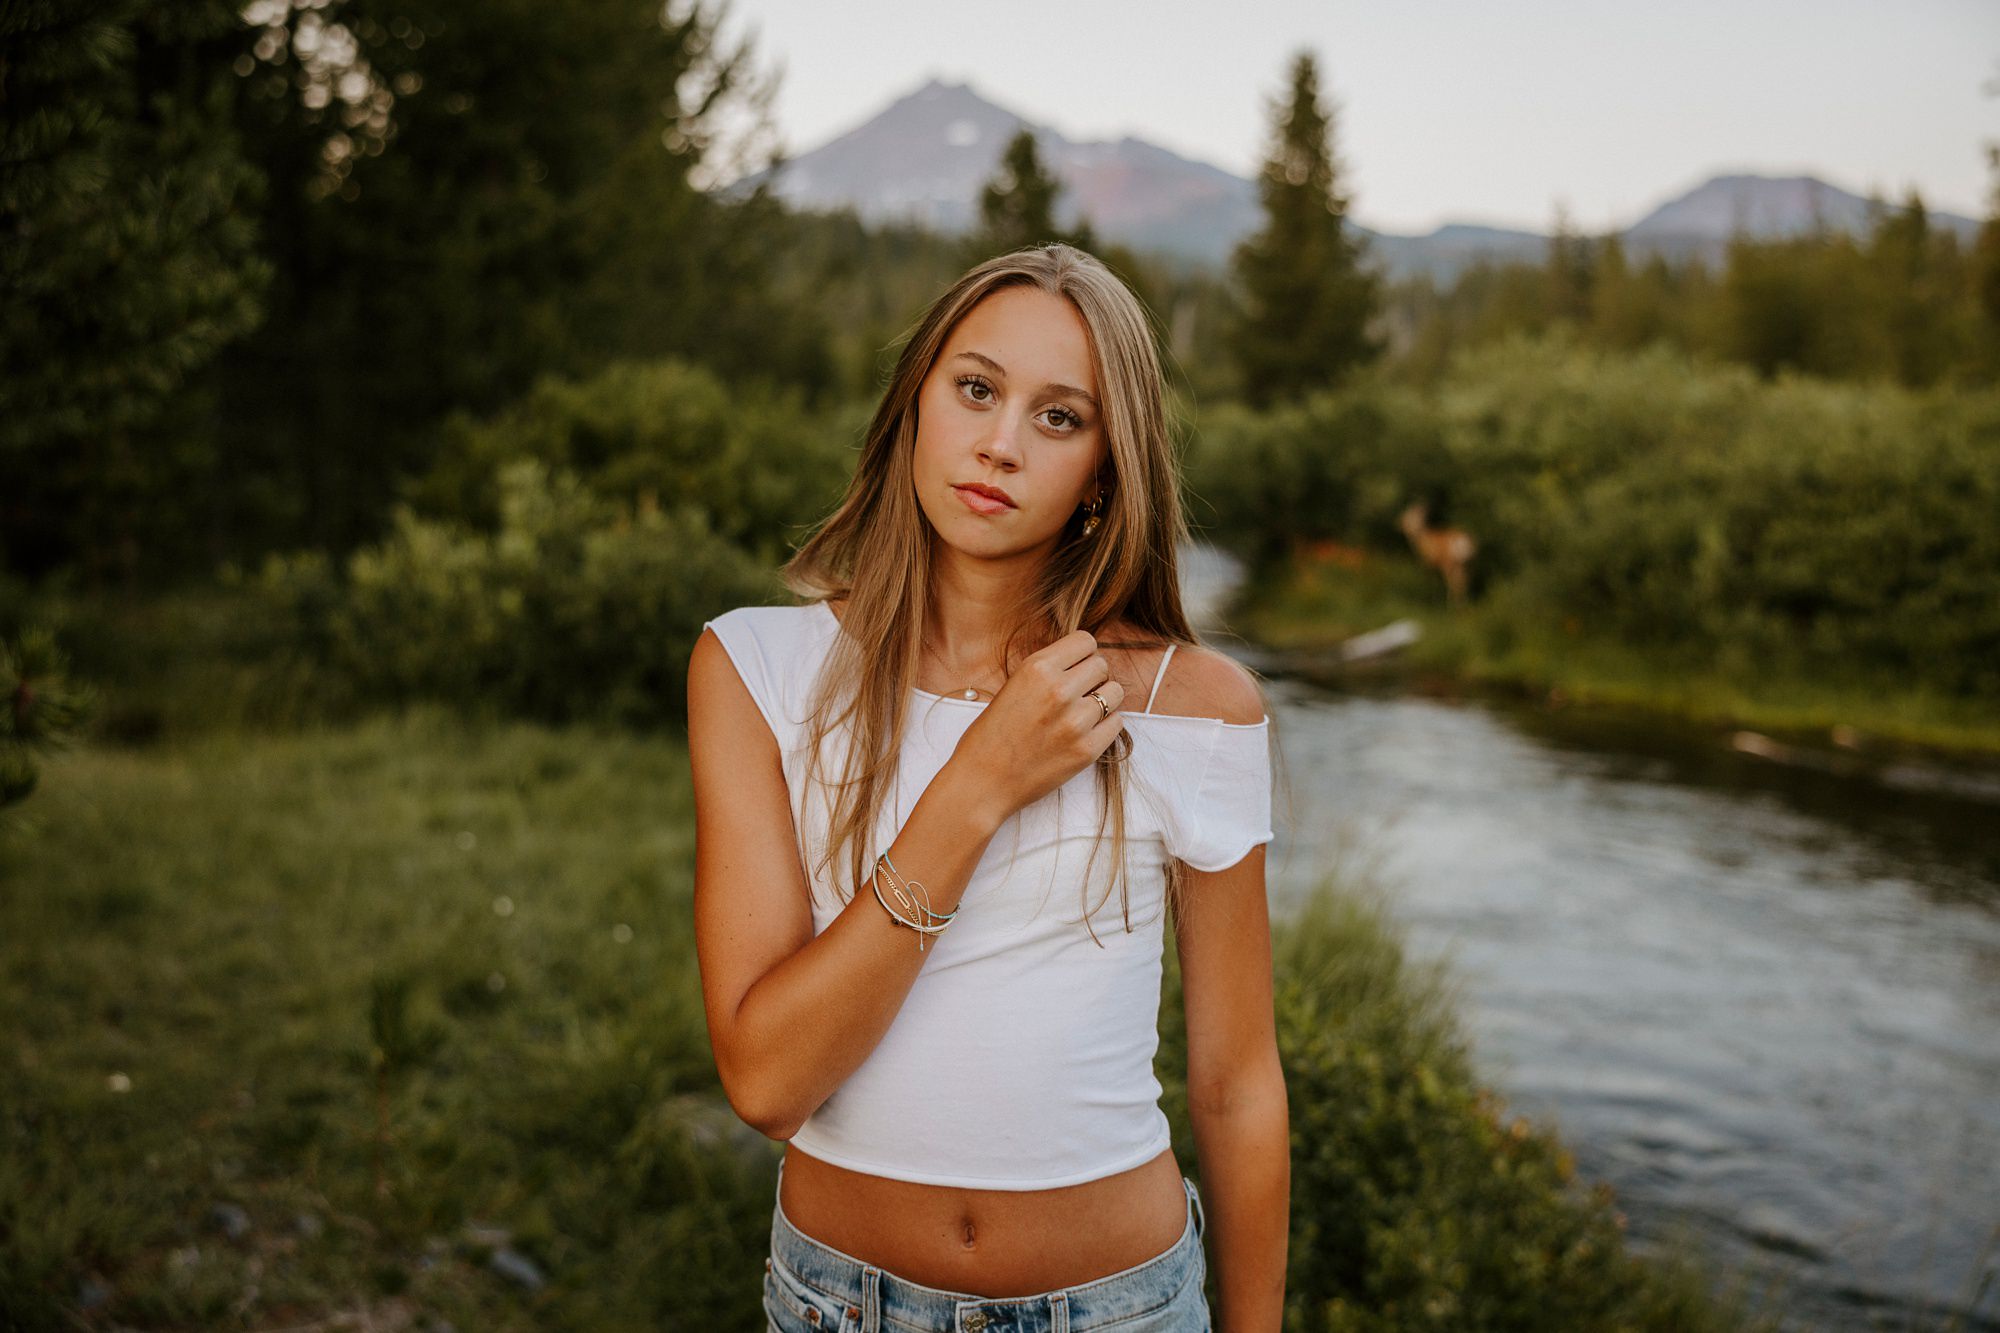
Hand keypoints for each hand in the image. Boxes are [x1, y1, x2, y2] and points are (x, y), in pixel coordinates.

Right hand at [947, 628, 1125, 823]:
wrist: (982, 782)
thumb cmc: (991, 735)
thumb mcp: (1013, 686)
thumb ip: (1047, 671)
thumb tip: (1082, 661)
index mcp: (1037, 669)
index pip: (1085, 641)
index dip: (1082, 655)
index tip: (1076, 668)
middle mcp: (1059, 690)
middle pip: (1102, 665)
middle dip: (1093, 677)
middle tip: (1077, 694)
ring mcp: (1076, 721)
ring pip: (1115, 693)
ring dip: (1104, 700)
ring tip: (1083, 713)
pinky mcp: (1087, 750)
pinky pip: (1117, 723)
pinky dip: (1106, 726)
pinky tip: (1085, 732)